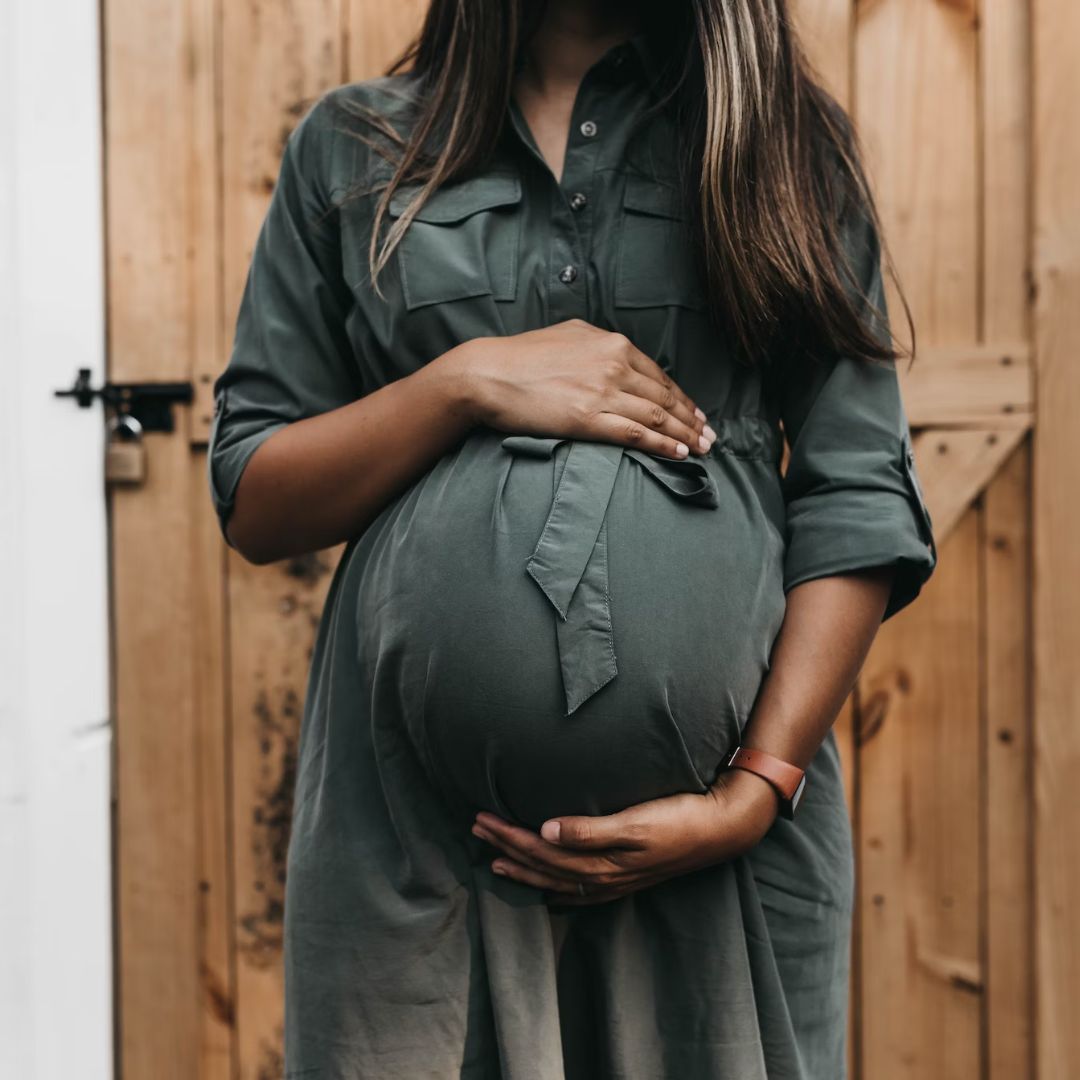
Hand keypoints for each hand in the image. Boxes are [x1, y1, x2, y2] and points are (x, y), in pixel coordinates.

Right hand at [449, 319, 715, 460]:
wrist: (488, 374)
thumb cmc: (521, 358)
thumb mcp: (567, 336)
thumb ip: (597, 344)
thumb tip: (614, 352)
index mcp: (611, 344)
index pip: (658, 374)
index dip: (682, 397)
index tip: (695, 413)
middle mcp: (613, 364)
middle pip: (664, 396)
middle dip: (691, 419)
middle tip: (710, 436)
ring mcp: (603, 392)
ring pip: (656, 416)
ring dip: (684, 434)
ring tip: (702, 448)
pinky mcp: (588, 418)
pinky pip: (636, 433)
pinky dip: (662, 445)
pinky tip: (678, 454)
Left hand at [470, 767, 780, 904]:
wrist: (721, 829)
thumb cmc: (679, 818)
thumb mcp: (636, 821)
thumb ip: (590, 830)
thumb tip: (545, 832)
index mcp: (601, 862)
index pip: (541, 852)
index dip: (509, 836)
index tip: (482, 818)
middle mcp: (603, 877)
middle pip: (543, 866)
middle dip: (507, 848)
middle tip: (476, 828)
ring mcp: (616, 881)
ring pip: (557, 880)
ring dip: (524, 867)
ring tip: (496, 858)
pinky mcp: (627, 876)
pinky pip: (579, 889)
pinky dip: (556, 888)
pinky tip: (548, 889)